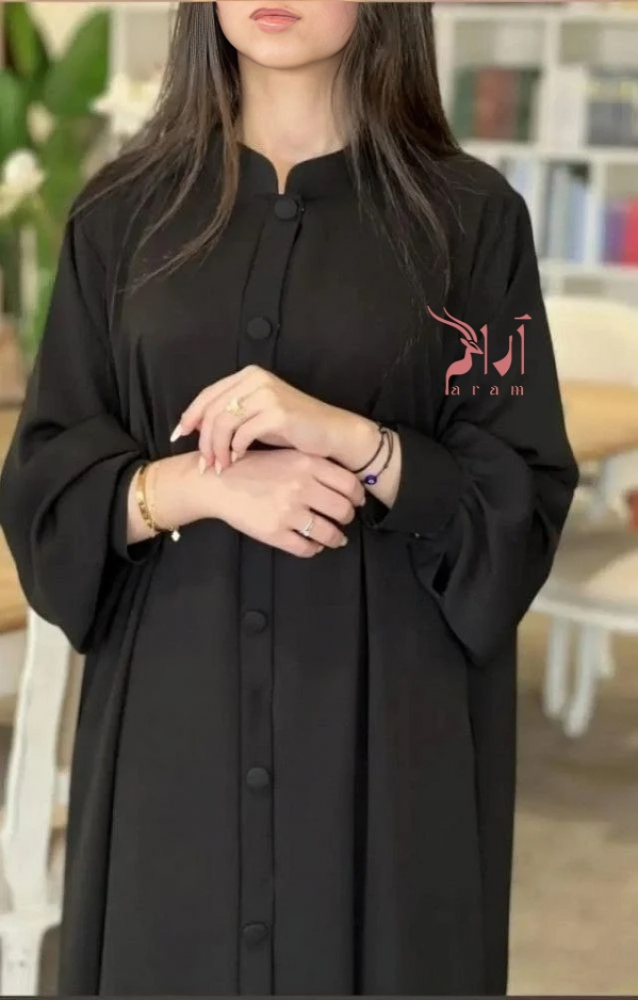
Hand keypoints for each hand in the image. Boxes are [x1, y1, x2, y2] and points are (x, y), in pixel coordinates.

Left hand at [171, 365, 360, 472]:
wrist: (333, 434)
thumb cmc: (295, 429)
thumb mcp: (258, 416)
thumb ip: (232, 416)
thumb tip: (197, 430)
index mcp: (248, 376)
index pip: (207, 395)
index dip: (189, 417)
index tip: (178, 438)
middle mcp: (256, 379)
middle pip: (211, 410)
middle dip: (203, 440)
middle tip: (204, 463)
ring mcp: (267, 394)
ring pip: (223, 422)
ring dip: (217, 448)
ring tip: (220, 466)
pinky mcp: (277, 412)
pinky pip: (242, 432)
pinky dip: (235, 449)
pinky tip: (237, 460)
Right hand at [208, 448, 364, 556]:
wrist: (218, 482)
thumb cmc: (254, 467)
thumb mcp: (287, 455)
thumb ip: (315, 466)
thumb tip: (347, 486)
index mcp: (307, 464)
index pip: (349, 484)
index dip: (358, 496)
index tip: (356, 502)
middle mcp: (301, 487)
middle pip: (343, 510)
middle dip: (347, 518)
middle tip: (343, 520)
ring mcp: (288, 512)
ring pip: (329, 534)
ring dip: (336, 538)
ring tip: (334, 538)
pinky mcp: (275, 533)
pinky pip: (306, 548)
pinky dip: (313, 549)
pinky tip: (312, 544)